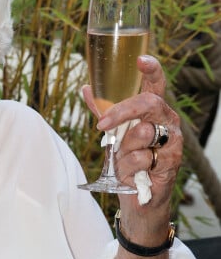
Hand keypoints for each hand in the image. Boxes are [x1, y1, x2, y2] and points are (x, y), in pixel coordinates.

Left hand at [84, 55, 181, 216]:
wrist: (137, 198)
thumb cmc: (128, 162)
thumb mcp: (114, 134)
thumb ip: (103, 112)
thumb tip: (85, 88)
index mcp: (154, 110)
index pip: (156, 84)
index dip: (151, 70)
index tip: (140, 60)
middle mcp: (167, 121)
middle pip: (148, 103)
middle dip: (121, 113)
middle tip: (102, 127)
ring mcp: (172, 141)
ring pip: (142, 133)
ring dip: (123, 151)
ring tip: (125, 161)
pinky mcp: (171, 162)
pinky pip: (141, 158)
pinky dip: (129, 168)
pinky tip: (133, 175)